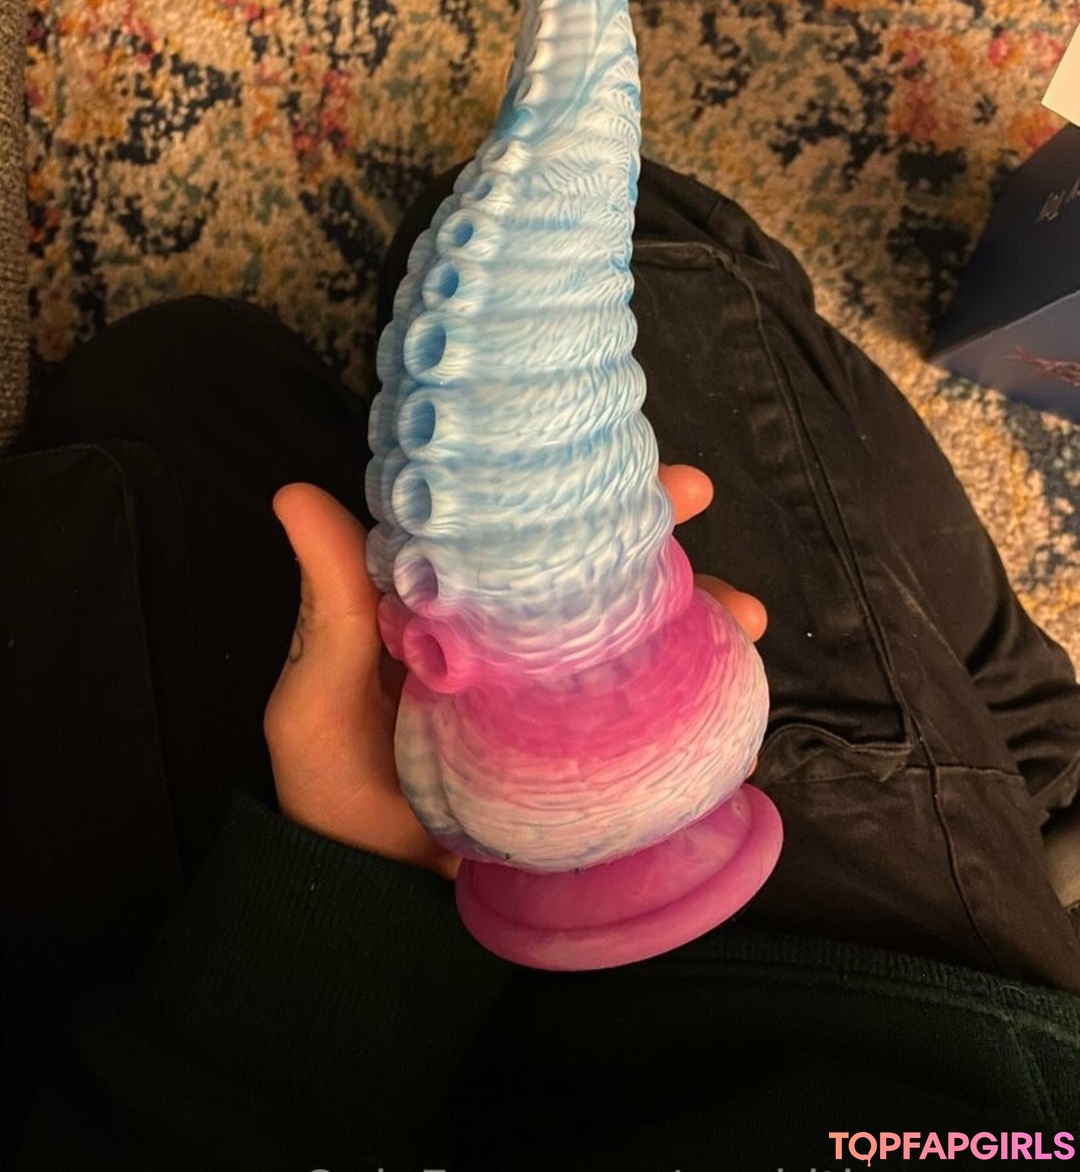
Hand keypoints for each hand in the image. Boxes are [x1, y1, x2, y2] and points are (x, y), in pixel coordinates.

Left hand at [264, 465, 766, 881]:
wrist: (375, 898)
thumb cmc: (334, 791)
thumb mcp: (317, 698)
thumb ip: (329, 606)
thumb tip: (294, 491)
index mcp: (449, 607)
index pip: (514, 526)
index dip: (564, 483)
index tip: (612, 448)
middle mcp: (510, 638)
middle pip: (589, 568)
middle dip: (649, 526)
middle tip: (699, 496)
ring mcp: (554, 695)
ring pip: (633, 634)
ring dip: (695, 612)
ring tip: (743, 615)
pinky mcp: (584, 750)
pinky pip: (646, 710)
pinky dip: (693, 695)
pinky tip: (734, 689)